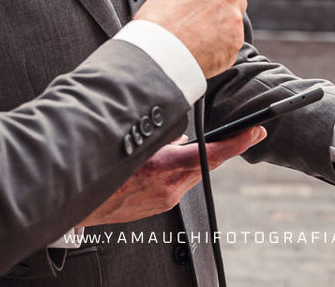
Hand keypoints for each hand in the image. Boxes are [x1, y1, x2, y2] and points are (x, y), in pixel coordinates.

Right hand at [81, 127, 265, 225]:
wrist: (78, 204)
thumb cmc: (100, 167)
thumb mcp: (131, 140)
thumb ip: (159, 133)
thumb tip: (178, 130)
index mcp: (163, 169)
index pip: (210, 154)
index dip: (236, 142)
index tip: (256, 130)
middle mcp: (169, 188)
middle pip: (205, 163)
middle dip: (219, 146)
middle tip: (244, 130)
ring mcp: (165, 199)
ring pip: (190, 171)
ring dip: (191, 156)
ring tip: (179, 144)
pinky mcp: (160, 205)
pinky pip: (178, 180)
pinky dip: (177, 167)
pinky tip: (163, 160)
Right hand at [135, 0, 247, 77]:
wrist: (159, 51)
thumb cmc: (157, 20)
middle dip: (225, 8)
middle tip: (203, 19)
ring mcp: (234, 19)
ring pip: (234, 22)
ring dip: (222, 28)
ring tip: (197, 37)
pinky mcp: (235, 42)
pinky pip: (231, 43)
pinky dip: (220, 48)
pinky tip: (201, 49)